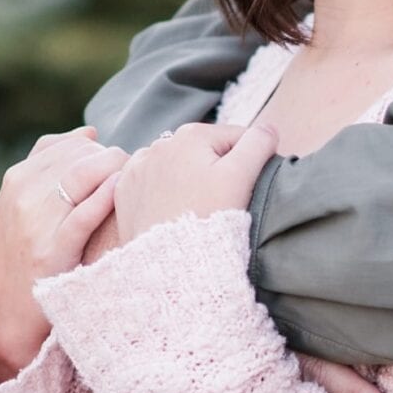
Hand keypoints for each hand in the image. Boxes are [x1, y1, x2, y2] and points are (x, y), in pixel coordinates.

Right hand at [0, 128, 127, 385]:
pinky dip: (105, 198)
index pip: (71, 144)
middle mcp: (23, 193)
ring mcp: (36, 222)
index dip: (102, 151)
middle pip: (82, 155)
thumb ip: (52, 163)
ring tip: (132, 188)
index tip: (117, 168)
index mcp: (19, 177)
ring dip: (116, 173)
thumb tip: (90, 131)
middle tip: (133, 179)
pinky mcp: (52, 251)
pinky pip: (83, 215)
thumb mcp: (25, 201)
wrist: (2, 307)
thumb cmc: (24, 249)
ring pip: (83, 175)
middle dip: (114, 161)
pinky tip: (122, 194)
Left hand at [111, 119, 278, 243]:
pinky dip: (163, 192)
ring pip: (178, 167)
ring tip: (198, 209)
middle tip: (223, 203)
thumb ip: (258, 144)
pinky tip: (173, 210)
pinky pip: (151, 183)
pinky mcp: (124, 191)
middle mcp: (159, 143)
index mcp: (192, 135)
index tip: (248, 189)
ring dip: (190, 180)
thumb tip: (268, 128)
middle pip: (205, 152)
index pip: (236, 139)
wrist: (169, 264)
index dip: (250, 162)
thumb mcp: (241, 176)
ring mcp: (138, 167)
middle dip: (218, 171)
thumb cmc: (208, 219)